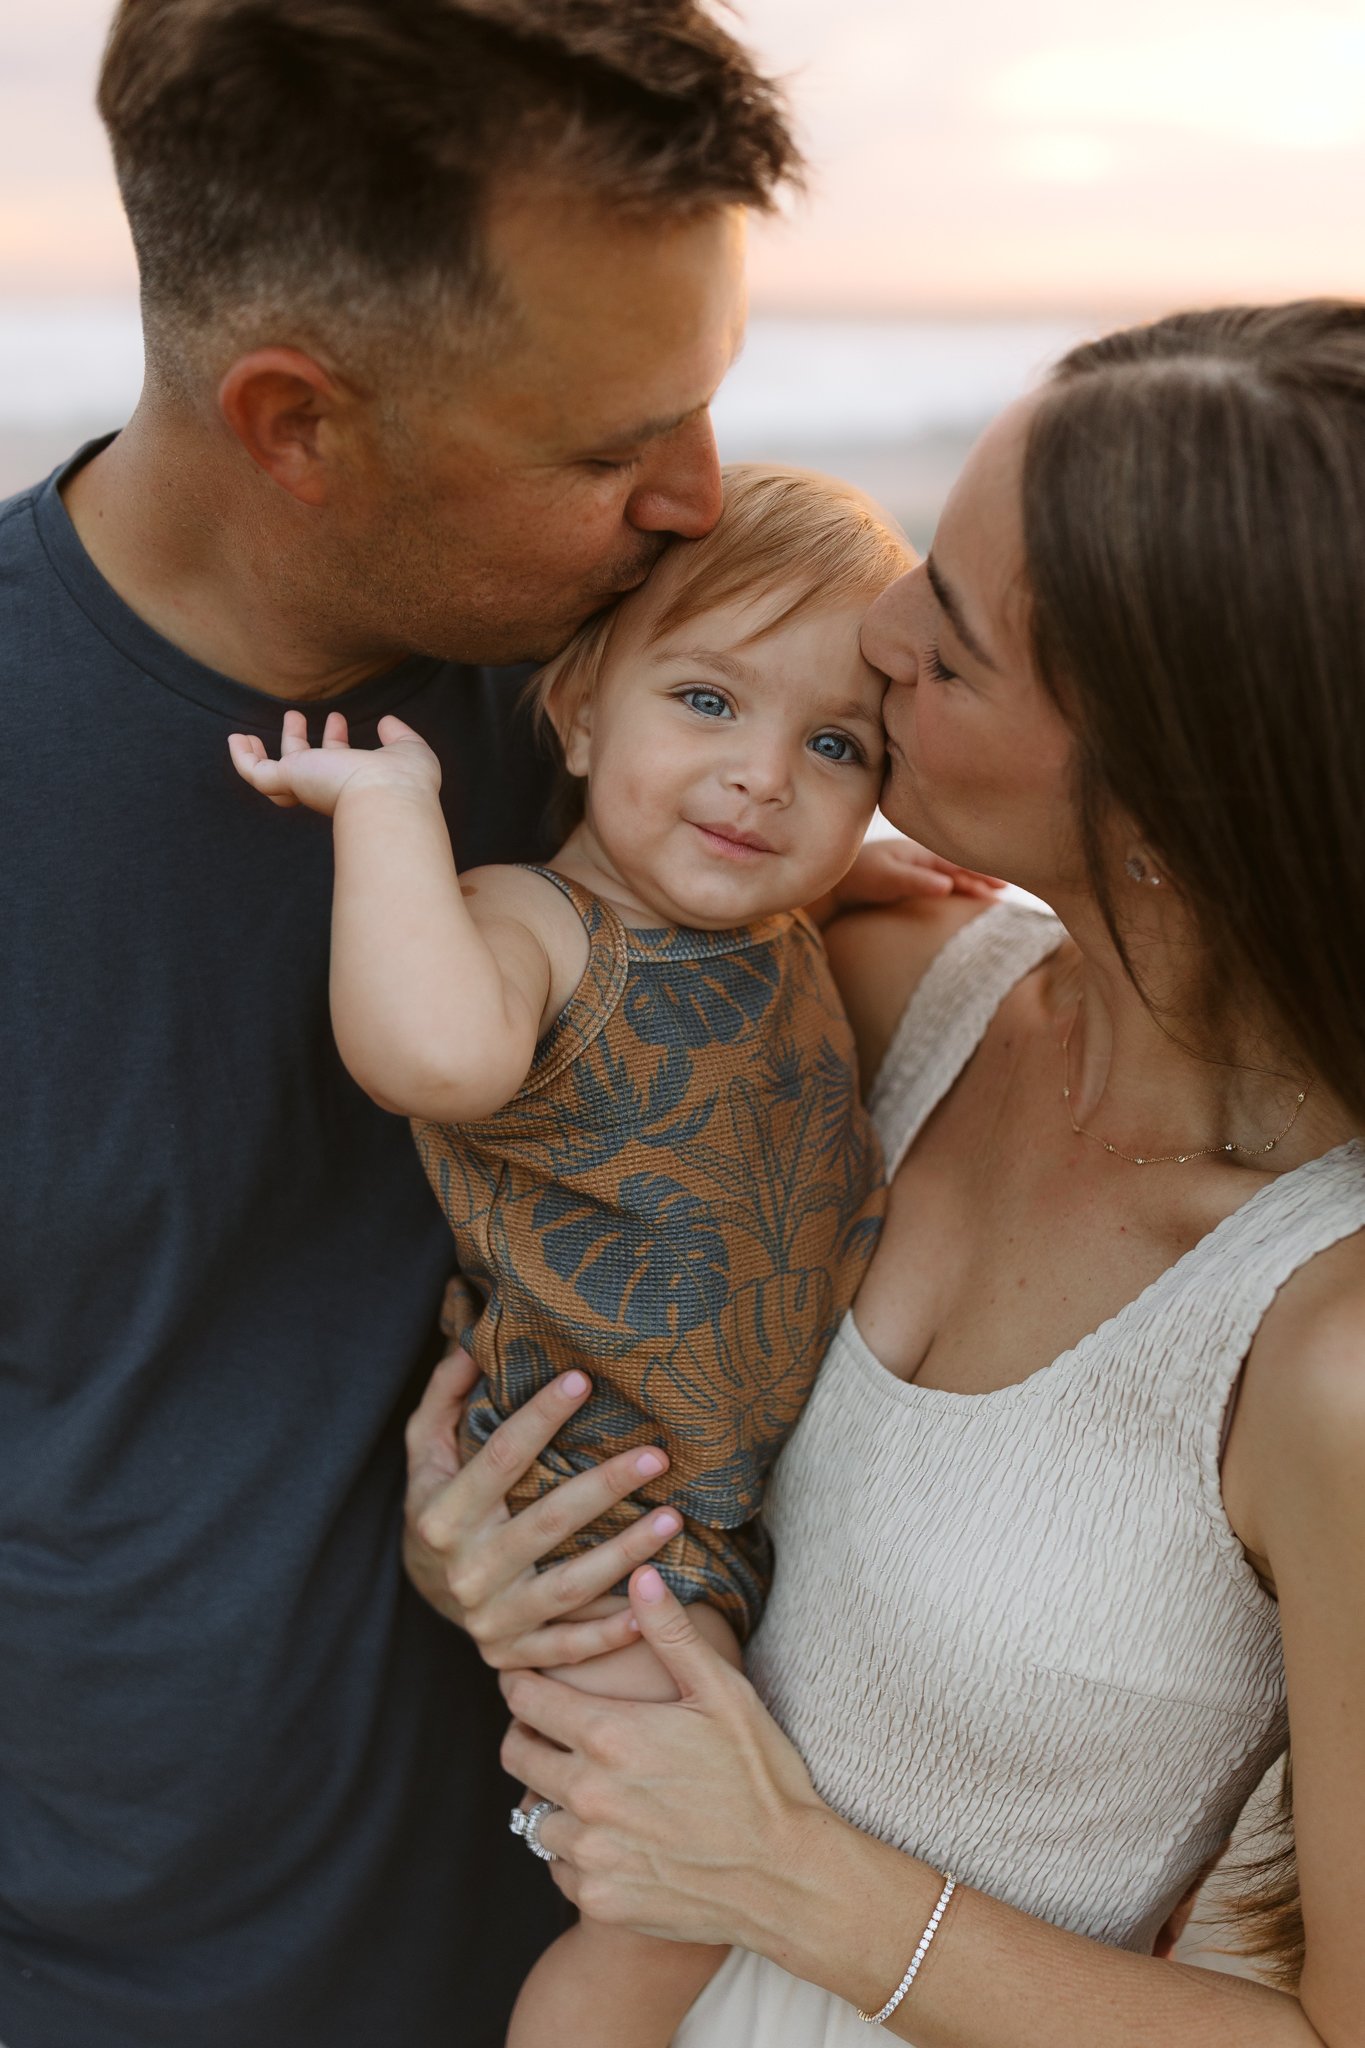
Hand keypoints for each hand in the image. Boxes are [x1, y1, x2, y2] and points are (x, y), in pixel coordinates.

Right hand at [228, 708, 440, 813]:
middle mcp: (327, 788)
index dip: (336, 739)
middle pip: (305, 767)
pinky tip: (235, 739)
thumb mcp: (409, 750)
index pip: (339, 762)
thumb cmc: (406, 781)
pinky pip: (256, 774)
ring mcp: (305, 786)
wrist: (389, 798)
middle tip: (295, 716)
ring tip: (258, 726)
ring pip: (275, 775)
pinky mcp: (288, 781)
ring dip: (266, 750)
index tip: (338, 718)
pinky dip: (243, 759)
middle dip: (298, 740)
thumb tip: (387, 721)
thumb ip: (399, 736)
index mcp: (354, 782)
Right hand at [403, 1359, 686, 1670]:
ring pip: (569, 1586)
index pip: (500, 1458)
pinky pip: (571, 1647)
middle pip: (546, 1522)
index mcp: (443, 1514)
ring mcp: (492, 1617)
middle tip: (658, 1454)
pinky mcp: (515, 1654)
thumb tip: (470, 1340)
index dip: (541, 1417)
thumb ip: (445, 1395)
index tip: (584, 1380)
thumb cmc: (438, 1502)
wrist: (424, 1592)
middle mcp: (467, 1569)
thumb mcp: (426, 1449)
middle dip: (605, 1485)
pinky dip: (612, 1633)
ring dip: (625, 1554)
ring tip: (675, 1517)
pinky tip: (653, 1606)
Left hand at [499, 1566, 834, 1949]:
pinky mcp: (598, 1898)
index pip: (524, 1698)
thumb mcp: (724, 1693)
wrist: (787, 1878)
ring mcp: (590, 1853)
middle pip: (515, 1754)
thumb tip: (640, 1574)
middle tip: (554, 1729)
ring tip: (592, 1787)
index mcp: (611, 1734)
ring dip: (553, 1798)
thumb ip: (672, 1633)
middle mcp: (588, 1795)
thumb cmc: (761, 1777)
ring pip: (534, 1814)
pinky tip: (612, 1836)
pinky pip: (558, 1866)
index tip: (530, 1677)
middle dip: (527, 1734)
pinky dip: (574, 1850)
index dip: (523, 1681)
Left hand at [833, 834, 1003, 909]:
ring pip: (955, 873)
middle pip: (963, 865)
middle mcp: (924, 856)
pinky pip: (945, 879)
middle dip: (987, 875)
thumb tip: (949, 885)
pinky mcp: (914, 877)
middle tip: (1011, 889)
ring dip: (976, 881)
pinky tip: (970, 893)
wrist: (833, 882)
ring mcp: (919, 866)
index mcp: (922, 851)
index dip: (984, 871)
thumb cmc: (857, 877)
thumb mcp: (887, 879)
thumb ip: (916, 881)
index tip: (1006, 883)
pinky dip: (961, 885)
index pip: (961, 861)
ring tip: (999, 893)